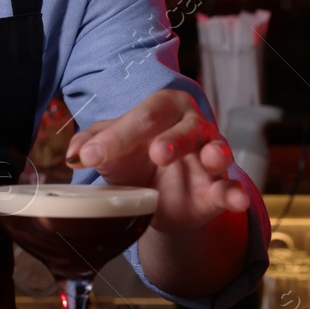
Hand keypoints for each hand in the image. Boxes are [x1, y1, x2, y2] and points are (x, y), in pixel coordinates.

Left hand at [63, 89, 249, 234]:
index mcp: (164, 108)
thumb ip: (92, 144)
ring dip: (213, 155)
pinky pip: (231, 188)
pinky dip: (235, 194)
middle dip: (172, 140)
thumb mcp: (110, 151)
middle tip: (158, 154)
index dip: (117, 136)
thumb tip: (74, 152)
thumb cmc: (135, 159)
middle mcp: (192, 125)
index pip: (142, 117)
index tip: (90, 157)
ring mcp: (210, 156)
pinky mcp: (219, 187)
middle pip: (183, 129)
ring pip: (216, 150)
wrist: (157, 199)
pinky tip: (235, 199)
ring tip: (210, 159)